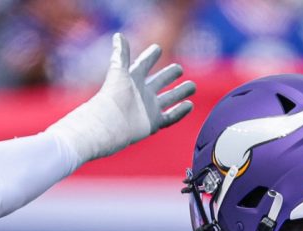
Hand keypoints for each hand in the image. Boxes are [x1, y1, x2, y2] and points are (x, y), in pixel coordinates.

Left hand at [46, 32, 194, 163]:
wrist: (110, 124)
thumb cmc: (113, 96)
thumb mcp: (119, 71)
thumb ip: (121, 54)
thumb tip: (118, 35)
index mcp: (133, 79)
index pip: (144, 64)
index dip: (150, 56)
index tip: (157, 48)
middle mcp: (142, 93)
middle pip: (159, 82)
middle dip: (169, 75)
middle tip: (179, 69)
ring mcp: (149, 108)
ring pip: (169, 98)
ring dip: (180, 92)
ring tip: (192, 85)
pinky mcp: (153, 122)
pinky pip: (170, 116)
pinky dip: (180, 111)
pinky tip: (190, 105)